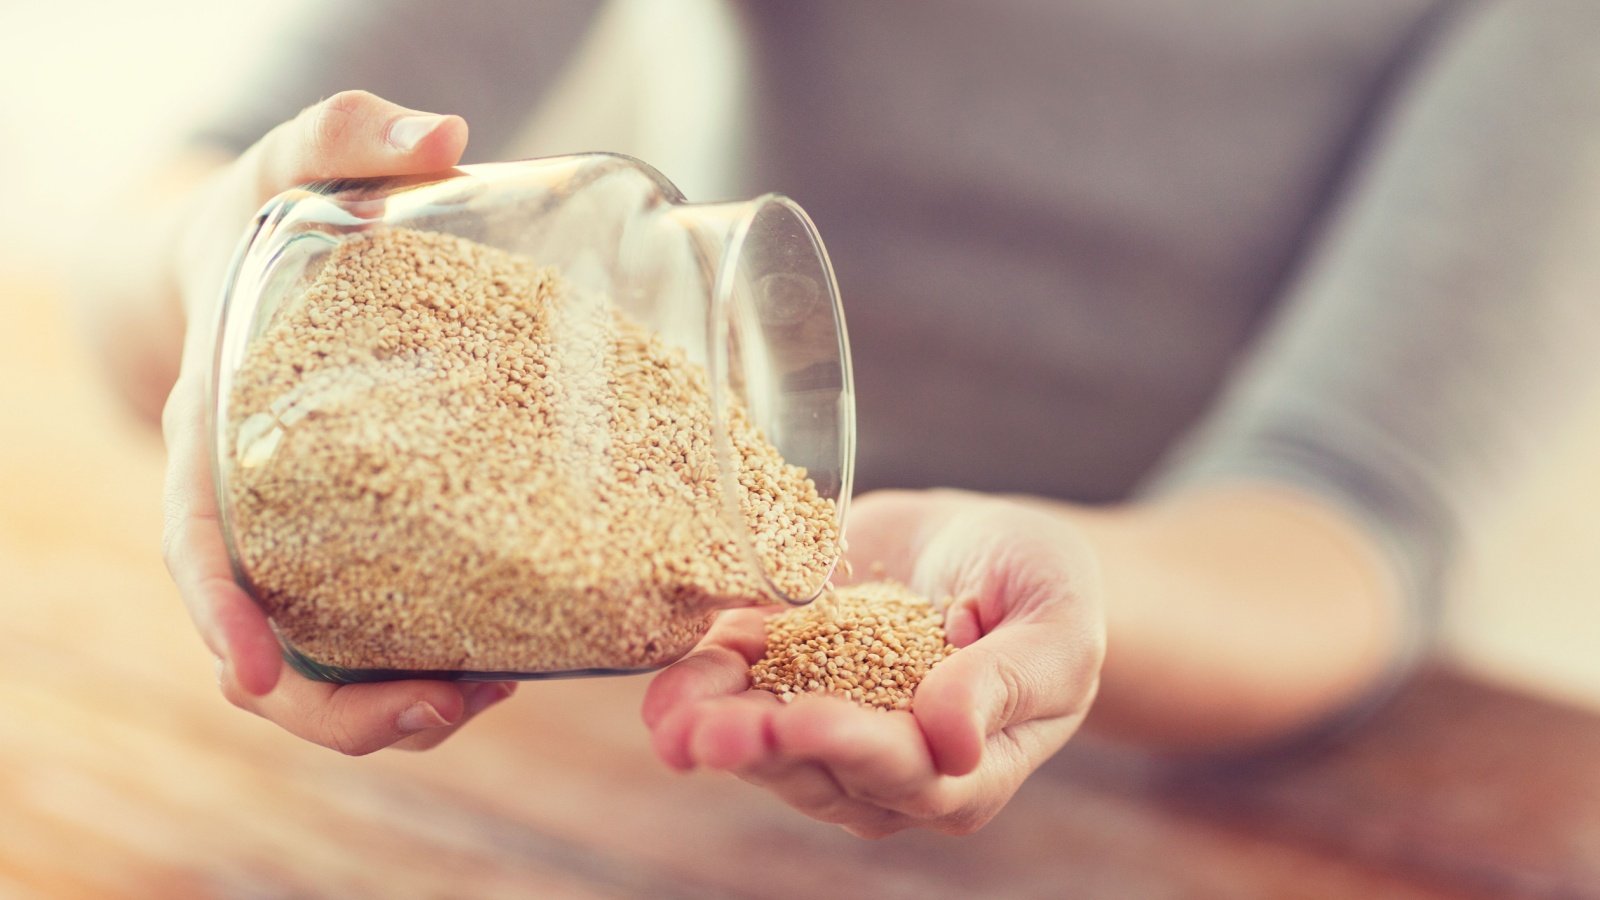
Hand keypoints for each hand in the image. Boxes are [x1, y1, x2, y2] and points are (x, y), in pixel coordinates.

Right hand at [161, 90, 514, 753]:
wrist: (254, 270)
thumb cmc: (267, 226)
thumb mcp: (291, 168)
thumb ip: (344, 135)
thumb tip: (442, 133)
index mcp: (209, 436)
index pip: (194, 540)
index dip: (217, 614)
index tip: (253, 674)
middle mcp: (247, 510)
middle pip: (260, 650)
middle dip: (341, 708)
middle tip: (449, 704)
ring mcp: (298, 543)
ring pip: (324, 670)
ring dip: (399, 709)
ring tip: (497, 691)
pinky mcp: (353, 551)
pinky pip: (373, 640)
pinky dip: (428, 670)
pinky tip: (507, 660)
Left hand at [642, 489, 1105, 835]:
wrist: (990, 545)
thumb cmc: (1046, 591)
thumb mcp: (1055, 626)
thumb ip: (1009, 683)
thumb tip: (951, 740)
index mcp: (965, 769)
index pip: (903, 770)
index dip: (849, 745)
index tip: (799, 718)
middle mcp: (888, 765)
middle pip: (817, 770)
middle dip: (757, 748)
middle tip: (703, 731)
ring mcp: (831, 726)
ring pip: (764, 744)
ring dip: (711, 727)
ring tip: (666, 716)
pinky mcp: (788, 678)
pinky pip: (739, 692)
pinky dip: (699, 685)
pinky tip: (663, 684)